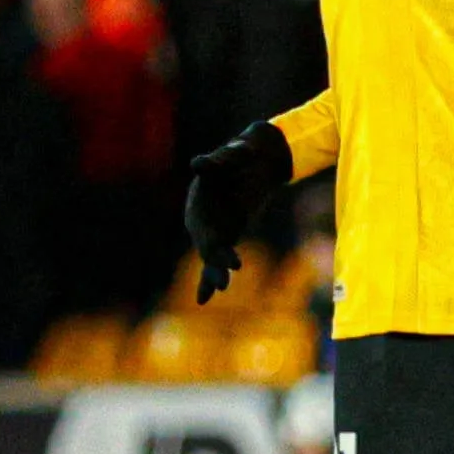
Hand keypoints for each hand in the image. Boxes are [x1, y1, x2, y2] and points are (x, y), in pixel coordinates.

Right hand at [183, 120, 294, 302]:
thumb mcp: (233, 155)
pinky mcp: (226, 233)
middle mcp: (201, 218)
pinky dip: (209, 277)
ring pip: (211, 256)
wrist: (256, 159)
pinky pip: (217, 258)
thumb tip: (198, 163)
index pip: (203, 228)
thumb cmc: (242, 155)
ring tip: (220, 289)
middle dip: (214, 264)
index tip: (228, 260)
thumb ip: (217, 162)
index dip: (211, 244)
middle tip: (224, 283)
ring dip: (214, 274)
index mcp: (199, 201)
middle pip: (207, 246)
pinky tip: (204, 298)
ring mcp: (213, 228)